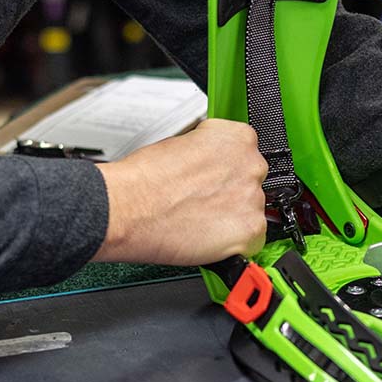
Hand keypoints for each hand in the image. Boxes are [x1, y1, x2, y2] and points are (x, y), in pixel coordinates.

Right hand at [94, 118, 267, 265]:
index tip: (213, 179)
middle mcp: (252, 165)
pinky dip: (233, 243)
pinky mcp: (250, 231)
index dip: (226, 170)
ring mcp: (253, 199)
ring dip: (232, 217)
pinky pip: (252, 240)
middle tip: (203, 202)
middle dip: (231, 193)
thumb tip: (211, 165)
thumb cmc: (144, 177)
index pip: (246, 153)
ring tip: (199, 220)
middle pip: (251, 182)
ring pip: (251, 211)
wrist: (128, 208)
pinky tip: (207, 237)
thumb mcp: (182, 143)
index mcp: (238, 138)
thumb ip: (208, 153)